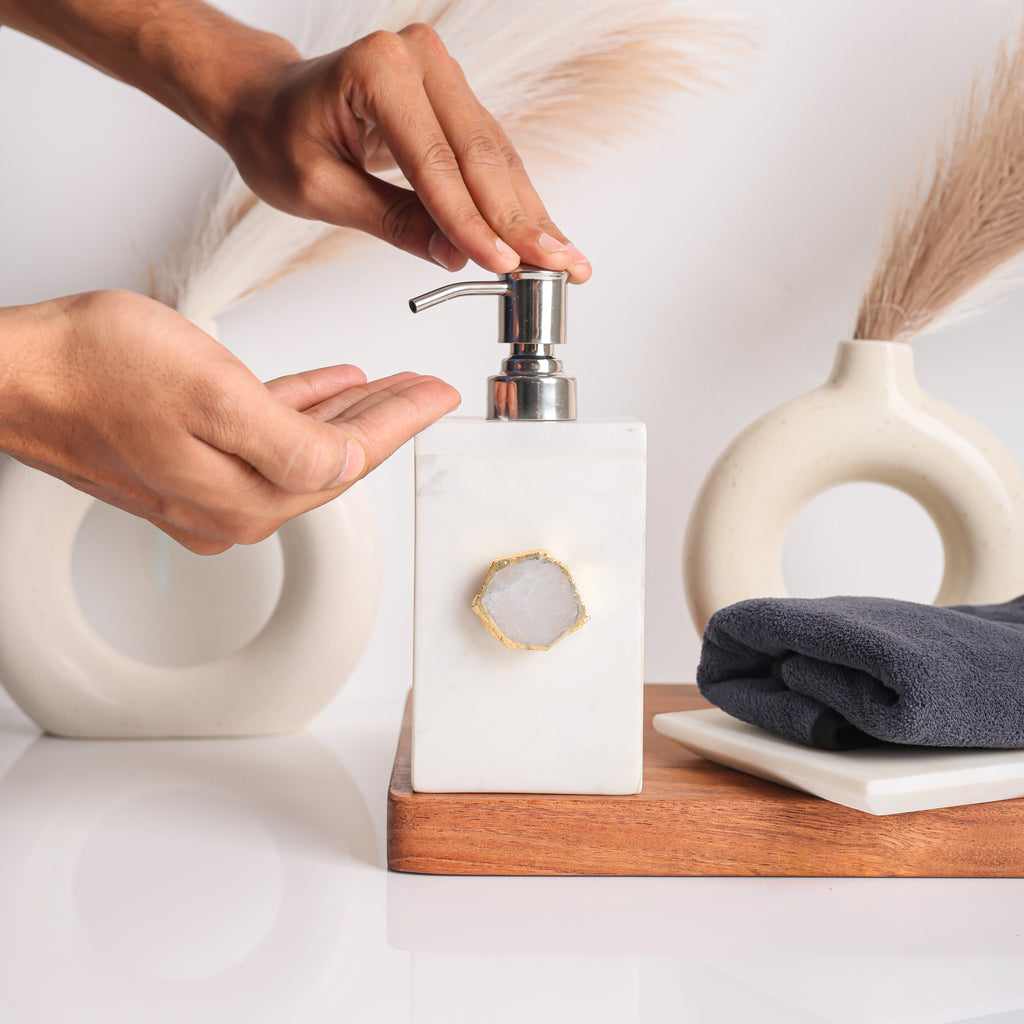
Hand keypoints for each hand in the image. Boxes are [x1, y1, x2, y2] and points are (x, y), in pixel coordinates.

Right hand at [0, 290, 459, 553]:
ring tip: (388, 386)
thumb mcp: (213, 393)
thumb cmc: (94, 370)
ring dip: (348, 415)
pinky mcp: (182, 465)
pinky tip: (325, 389)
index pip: (350, 459)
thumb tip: (346, 467)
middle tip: (427, 390)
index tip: (441, 397)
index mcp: (248, 495)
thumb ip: (292, 441)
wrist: (10, 373)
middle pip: (332, 460)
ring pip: (301, 449)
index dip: (403, 422)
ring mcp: (205, 490)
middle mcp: (230, 506)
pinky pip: (262, 439)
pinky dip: (300, 410)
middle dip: (386, 421)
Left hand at [223, 23, 591, 281]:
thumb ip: (392, 221)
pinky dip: (516, 201)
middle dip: (520, 221)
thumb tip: (456, 256)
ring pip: (498, 159)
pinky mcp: (455, 100)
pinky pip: (492, 156)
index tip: (504, 267)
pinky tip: (543, 235)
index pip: (435, 162)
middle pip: (482, 155)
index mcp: (378, 70)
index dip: (472, 222)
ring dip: (530, 215)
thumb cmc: (280, 137)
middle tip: (559, 267)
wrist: (268, 102)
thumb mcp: (321, 190)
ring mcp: (442, 74)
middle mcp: (419, 59)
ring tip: (565, 261)